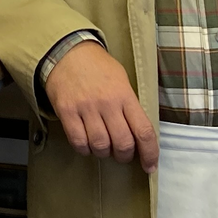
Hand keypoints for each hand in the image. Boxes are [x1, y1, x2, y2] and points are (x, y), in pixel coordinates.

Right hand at [43, 42, 157, 171]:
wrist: (67, 51)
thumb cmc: (97, 67)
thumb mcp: (121, 80)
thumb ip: (129, 105)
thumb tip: (138, 134)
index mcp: (125, 95)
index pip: (144, 131)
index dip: (150, 153)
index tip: (150, 166)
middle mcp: (108, 103)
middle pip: (123, 143)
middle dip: (125, 156)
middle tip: (122, 154)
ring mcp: (86, 108)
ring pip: (100, 146)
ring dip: (104, 153)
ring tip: (103, 147)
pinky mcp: (67, 111)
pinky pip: (78, 142)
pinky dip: (85, 149)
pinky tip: (87, 143)